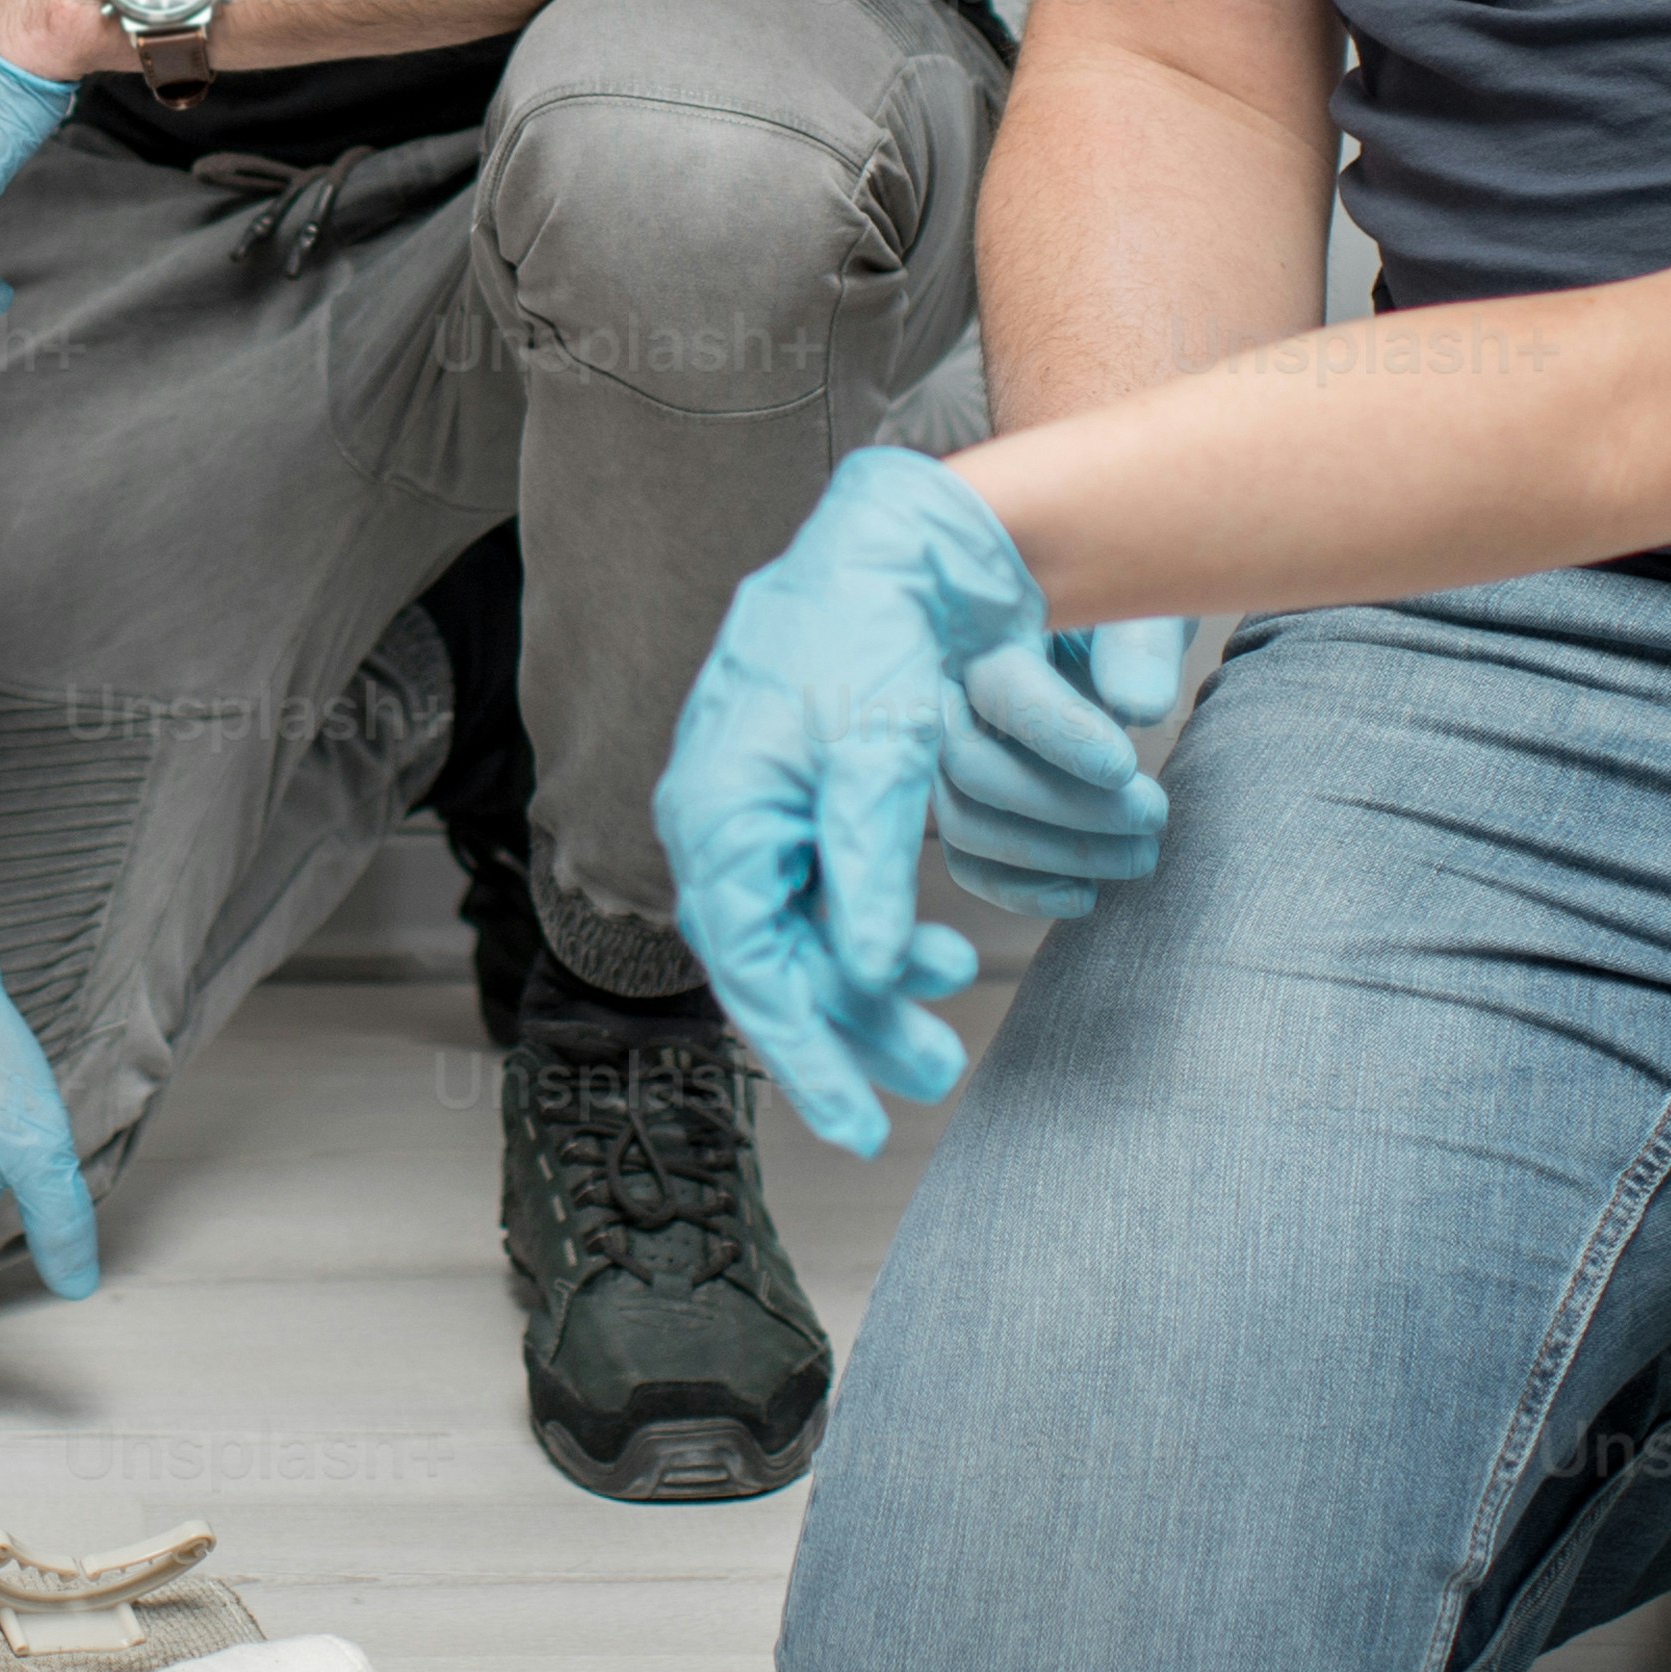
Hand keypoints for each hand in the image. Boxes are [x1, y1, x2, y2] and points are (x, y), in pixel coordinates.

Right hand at [651, 447, 1045, 1153]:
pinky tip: (936, 947)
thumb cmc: (867, 631)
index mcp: (719, 815)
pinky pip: (829, 900)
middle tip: (935, 1074)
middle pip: (780, 966)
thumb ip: (867, 862)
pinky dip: (882, 932)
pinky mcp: (802, 805)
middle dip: (854, 1029)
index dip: (808, 1054)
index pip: (754, 968)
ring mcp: (761, 817)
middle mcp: (725, 826)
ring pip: (808, 938)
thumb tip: (866, 973)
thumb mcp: (877, 747)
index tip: (863, 1126)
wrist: (885, 545)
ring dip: (876, 987)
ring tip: (951, 1015)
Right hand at [930, 613, 1190, 924]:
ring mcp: (942, 751)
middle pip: (969, 765)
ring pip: (963, 821)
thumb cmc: (1126, 610)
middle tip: (1154, 815)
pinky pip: (965, 860)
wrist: (1102, 629)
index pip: (999, 686)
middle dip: (1066, 805)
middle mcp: (943, 689)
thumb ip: (1141, 646)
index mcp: (982, 624)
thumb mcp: (1144, 606)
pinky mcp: (960, 800)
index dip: (1058, 733)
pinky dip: (1021, 890)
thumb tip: (1140, 707)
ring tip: (1141, 855)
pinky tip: (1086, 894)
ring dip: (1056, 854)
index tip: (1126, 766)